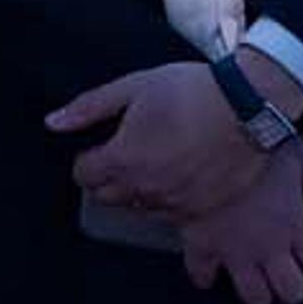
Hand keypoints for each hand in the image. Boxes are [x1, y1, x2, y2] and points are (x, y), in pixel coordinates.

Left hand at [48, 60, 267, 224]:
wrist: (249, 106)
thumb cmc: (190, 90)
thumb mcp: (135, 87)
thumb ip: (90, 107)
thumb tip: (53, 122)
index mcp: (121, 159)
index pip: (83, 175)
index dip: (88, 159)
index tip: (101, 147)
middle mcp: (144, 189)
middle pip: (107, 196)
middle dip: (108, 177)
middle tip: (127, 154)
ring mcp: (174, 204)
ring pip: (139, 207)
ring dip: (139, 190)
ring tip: (156, 162)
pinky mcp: (201, 211)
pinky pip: (172, 216)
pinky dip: (169, 200)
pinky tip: (180, 177)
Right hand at [176, 146, 302, 303]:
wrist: (200, 138)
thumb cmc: (252, 137)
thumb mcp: (297, 150)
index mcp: (294, 220)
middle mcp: (269, 244)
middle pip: (292, 291)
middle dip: (289, 284)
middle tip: (281, 269)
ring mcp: (234, 250)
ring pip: (255, 297)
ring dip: (255, 287)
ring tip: (252, 272)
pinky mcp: (201, 246)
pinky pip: (203, 278)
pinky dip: (206, 275)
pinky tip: (210, 264)